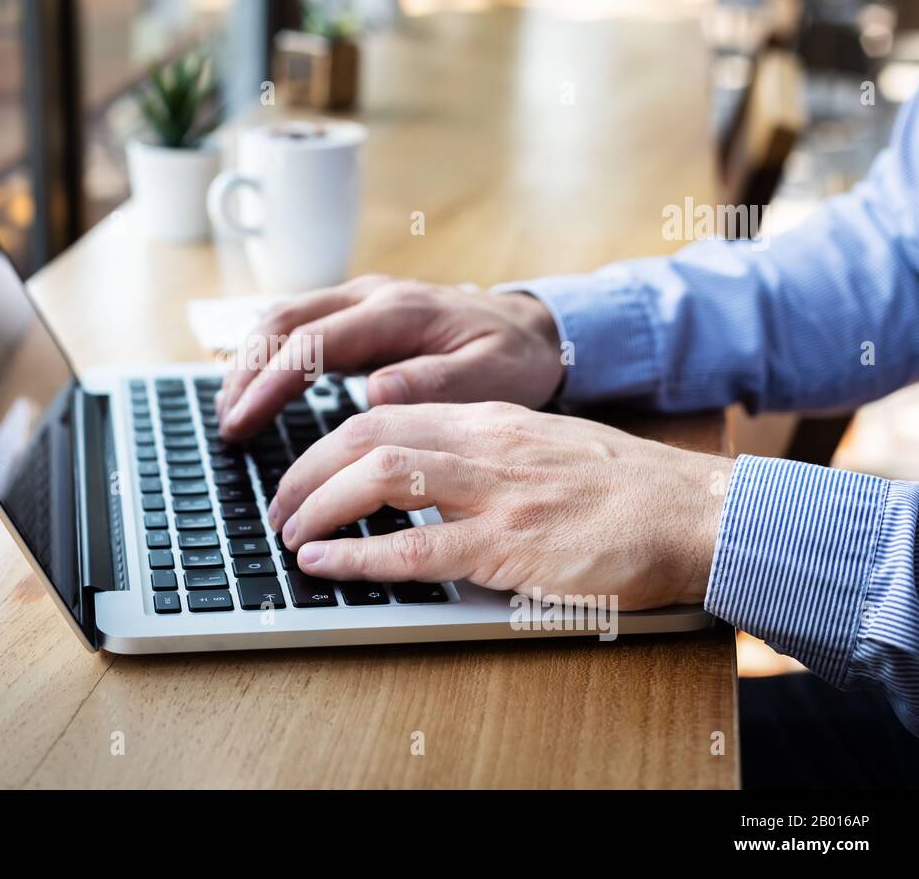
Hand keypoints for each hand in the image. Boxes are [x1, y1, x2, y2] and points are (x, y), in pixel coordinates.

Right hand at [217, 275, 563, 439]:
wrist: (532, 328)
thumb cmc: (513, 359)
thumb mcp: (492, 378)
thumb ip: (436, 384)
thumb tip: (376, 393)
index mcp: (397, 312)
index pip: (312, 341)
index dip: (270, 381)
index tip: (242, 421)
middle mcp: (370, 295)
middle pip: (282, 320)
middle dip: (244, 371)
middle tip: (225, 424)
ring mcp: (360, 298)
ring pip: (282, 316)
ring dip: (248, 360)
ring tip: (229, 412)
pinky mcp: (357, 312)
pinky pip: (297, 323)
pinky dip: (267, 353)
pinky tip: (254, 389)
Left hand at [267, 403, 729, 609]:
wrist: (697, 512)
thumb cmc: (625, 489)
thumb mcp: (543, 448)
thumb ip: (483, 453)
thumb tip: (422, 472)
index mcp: (491, 421)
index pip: (385, 413)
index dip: (328, 442)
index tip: (302, 469)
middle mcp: (485, 445)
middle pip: (365, 435)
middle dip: (306, 469)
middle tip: (278, 505)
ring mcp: (498, 494)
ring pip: (380, 477)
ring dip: (318, 505)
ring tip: (289, 533)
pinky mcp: (514, 548)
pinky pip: (418, 548)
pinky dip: (358, 555)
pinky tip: (325, 563)